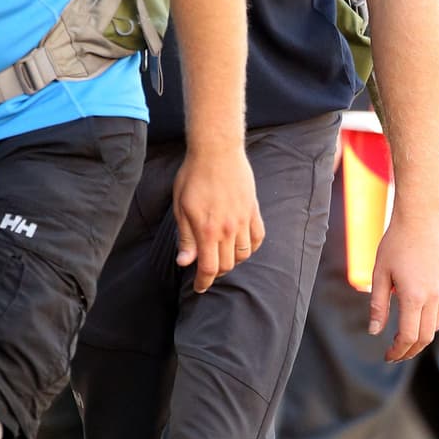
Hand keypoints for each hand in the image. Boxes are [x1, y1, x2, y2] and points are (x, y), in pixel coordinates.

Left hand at [173, 145, 263, 292]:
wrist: (216, 151)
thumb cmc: (193, 176)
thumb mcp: (180, 207)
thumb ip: (185, 237)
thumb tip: (185, 262)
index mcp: (207, 230)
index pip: (209, 268)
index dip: (204, 282)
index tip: (199, 287)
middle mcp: (228, 229)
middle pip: (227, 265)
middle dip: (216, 273)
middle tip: (206, 269)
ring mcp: (243, 220)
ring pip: (243, 254)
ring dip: (232, 261)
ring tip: (222, 256)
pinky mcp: (253, 210)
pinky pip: (258, 238)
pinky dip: (250, 247)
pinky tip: (241, 245)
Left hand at [369, 211, 438, 360]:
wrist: (421, 218)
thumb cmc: (396, 243)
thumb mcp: (380, 274)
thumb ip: (378, 305)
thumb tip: (374, 331)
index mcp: (414, 296)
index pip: (409, 336)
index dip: (398, 351)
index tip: (387, 356)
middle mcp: (433, 296)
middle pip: (425, 337)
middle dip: (410, 351)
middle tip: (394, 355)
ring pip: (435, 326)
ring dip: (421, 338)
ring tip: (403, 341)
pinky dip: (429, 323)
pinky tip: (416, 321)